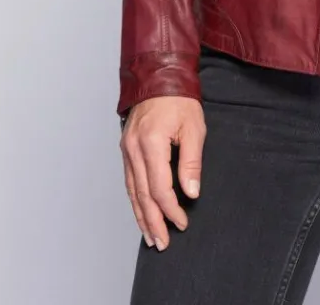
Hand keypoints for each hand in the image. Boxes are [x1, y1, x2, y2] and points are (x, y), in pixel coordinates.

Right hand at [119, 95, 205, 250]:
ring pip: (131, 191)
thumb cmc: (180, 100)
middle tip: (163, 243)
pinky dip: (134, 200)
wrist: (159, 76)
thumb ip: (191, 162)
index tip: (182, 222)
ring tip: (151, 236)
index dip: (171, 209)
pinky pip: (129, 181)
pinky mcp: (126, 148)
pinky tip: (141, 212)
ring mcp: (126, 149)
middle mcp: (134, 149)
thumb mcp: (194, 128)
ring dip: (141, 216)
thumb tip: (191, 192)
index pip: (159, 188)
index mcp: (151, 143)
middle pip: (141, 195)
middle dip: (153, 221)